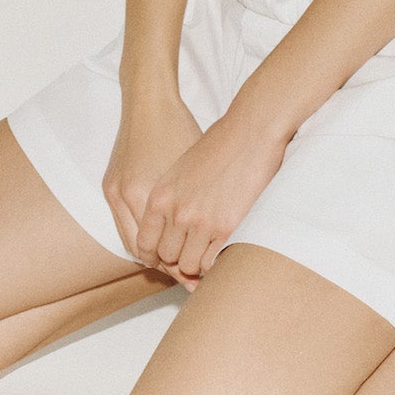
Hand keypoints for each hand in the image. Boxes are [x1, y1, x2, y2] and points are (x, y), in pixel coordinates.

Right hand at [102, 82, 202, 278]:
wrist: (150, 102)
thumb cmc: (182, 131)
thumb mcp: (198, 171)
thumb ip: (203, 207)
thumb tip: (219, 240)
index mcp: (155, 196)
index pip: (168, 250)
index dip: (186, 266)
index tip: (202, 274)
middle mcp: (131, 197)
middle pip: (148, 252)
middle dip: (169, 267)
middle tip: (189, 277)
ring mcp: (116, 192)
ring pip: (132, 243)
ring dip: (152, 255)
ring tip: (175, 262)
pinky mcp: (110, 185)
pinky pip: (123, 226)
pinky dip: (140, 237)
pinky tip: (158, 239)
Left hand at [131, 117, 284, 287]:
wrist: (250, 130)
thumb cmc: (219, 143)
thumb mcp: (181, 169)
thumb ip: (172, 198)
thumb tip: (172, 226)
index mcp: (160, 197)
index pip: (144, 244)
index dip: (155, 255)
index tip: (170, 253)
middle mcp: (176, 212)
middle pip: (167, 257)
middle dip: (179, 259)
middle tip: (193, 252)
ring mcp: (201, 222)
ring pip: (189, 265)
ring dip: (198, 262)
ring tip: (209, 251)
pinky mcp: (227, 227)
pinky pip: (212, 262)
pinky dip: (215, 262)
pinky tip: (222, 249)